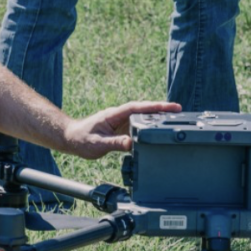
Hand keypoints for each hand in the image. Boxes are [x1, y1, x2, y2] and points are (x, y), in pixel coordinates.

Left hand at [64, 101, 181, 158]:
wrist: (71, 138)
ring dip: (157, 118)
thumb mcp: (97, 144)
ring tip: (175, 120)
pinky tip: (158, 132)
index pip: (137, 108)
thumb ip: (114, 143)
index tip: (170, 107)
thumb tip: (131, 143)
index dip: (154, 107)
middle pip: (144, 110)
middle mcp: (119, 116)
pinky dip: (149, 128)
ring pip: (142, 118)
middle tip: (180, 110)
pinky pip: (138, 127)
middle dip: (161, 109)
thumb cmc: (81, 140)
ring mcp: (121, 122)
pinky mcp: (121, 129)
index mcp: (114, 115)